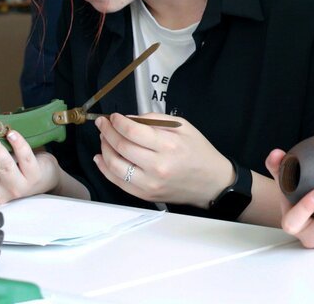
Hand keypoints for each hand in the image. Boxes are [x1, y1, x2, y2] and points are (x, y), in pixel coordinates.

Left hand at [94, 113, 232, 207]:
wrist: (212, 183)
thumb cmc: (199, 152)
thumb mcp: (184, 127)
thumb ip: (155, 120)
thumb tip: (129, 119)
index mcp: (168, 145)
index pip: (133, 131)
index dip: (118, 122)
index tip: (113, 116)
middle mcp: (157, 166)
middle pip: (121, 147)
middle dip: (107, 132)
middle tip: (103, 123)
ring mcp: (149, 183)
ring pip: (115, 165)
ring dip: (104, 149)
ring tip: (104, 138)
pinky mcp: (145, 195)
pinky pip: (118, 182)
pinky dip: (105, 169)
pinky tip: (101, 158)